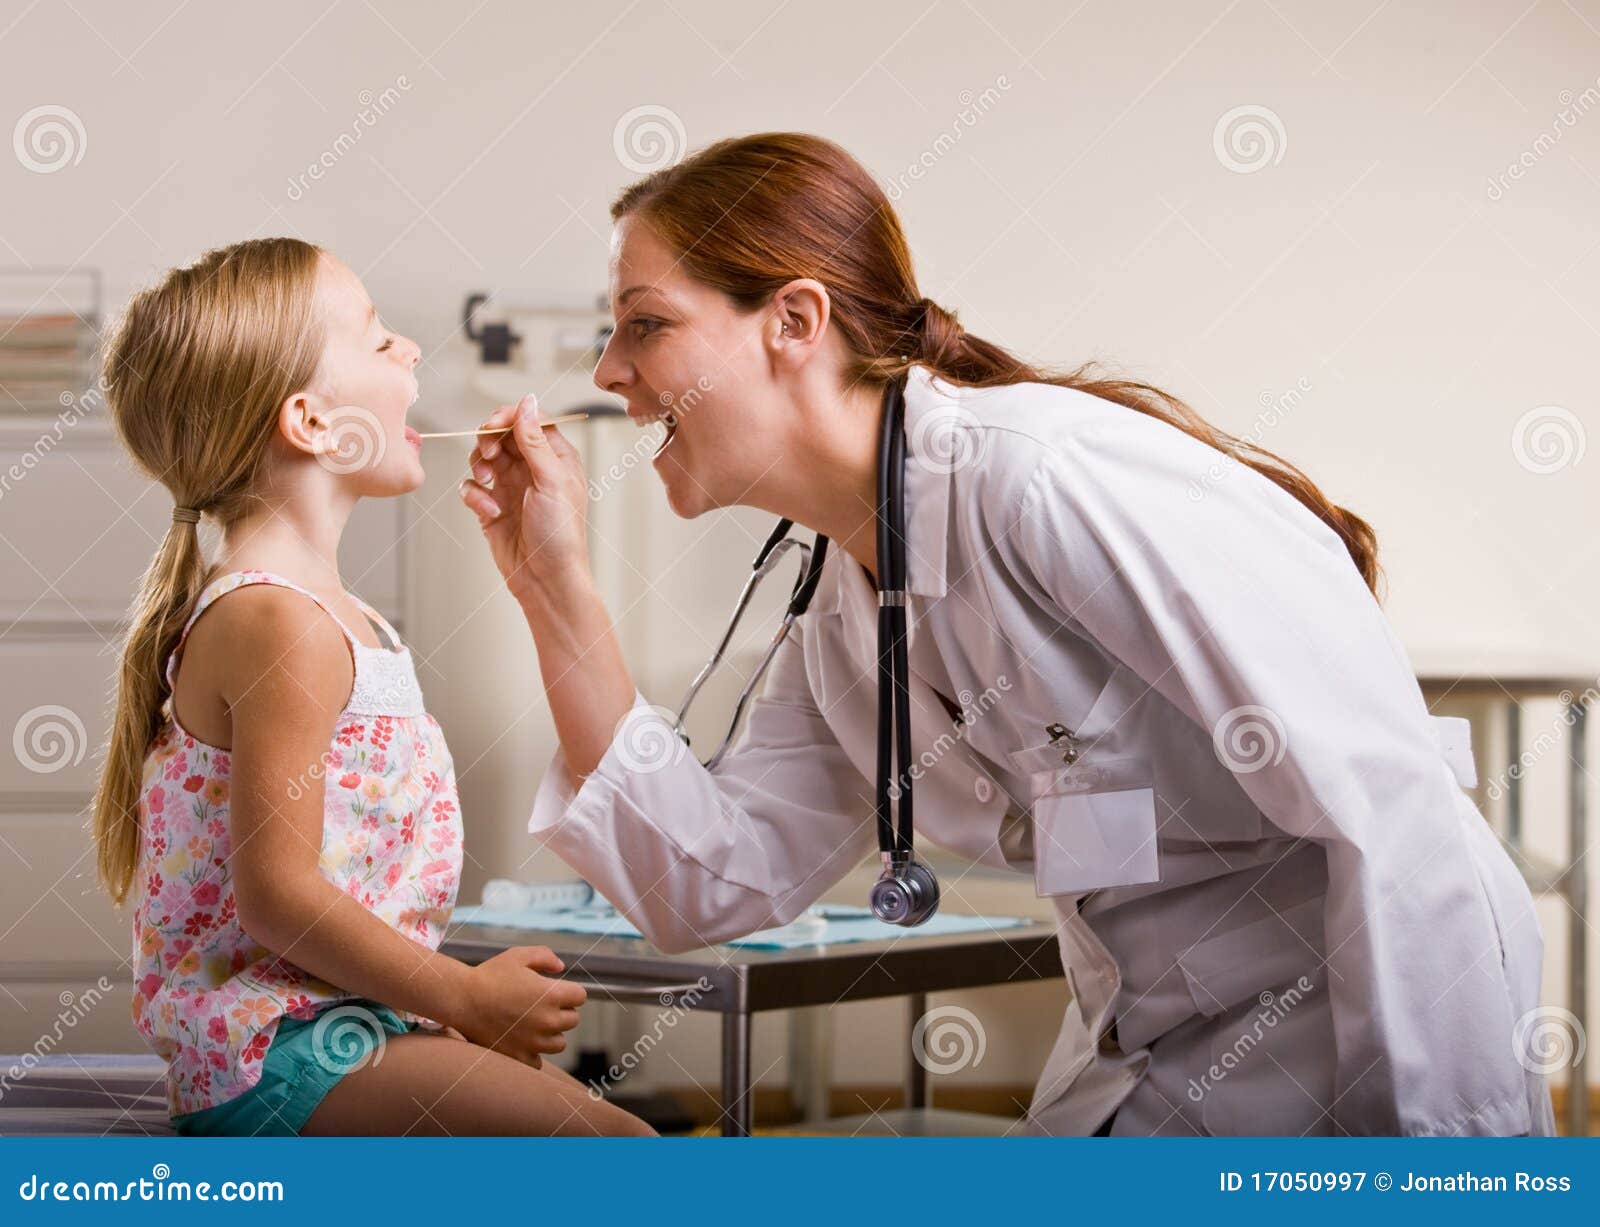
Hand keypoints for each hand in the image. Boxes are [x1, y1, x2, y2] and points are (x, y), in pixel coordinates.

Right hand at [454, 945, 586, 1068]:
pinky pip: (538, 1061)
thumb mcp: (519, 956)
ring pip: (559, 1043)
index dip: (570, 991)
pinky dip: (533, 1052)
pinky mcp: (519, 1057)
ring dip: (551, 1033)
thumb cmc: (490, 975)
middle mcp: (547, 1021)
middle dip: (562, 1011)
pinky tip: (522, 1040)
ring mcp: (534, 1042)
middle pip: (572, 1020)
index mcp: (551, 995)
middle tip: (541, 1005)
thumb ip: (545, 957)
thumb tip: (560, 967)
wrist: (461, 1000)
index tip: (557, 990)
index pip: (580, 996)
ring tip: (533, 1023)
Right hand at [460, 394, 590, 602]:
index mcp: (556, 458)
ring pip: (483, 456)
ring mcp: (510, 487)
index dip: (509, 416)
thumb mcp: (552, 481)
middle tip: (488, 453)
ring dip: (479, 463)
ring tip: (486, 480)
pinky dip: (475, 495)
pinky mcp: (491, 506)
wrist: (546, 580)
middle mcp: (533, 468)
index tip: (493, 424)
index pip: (530, 420)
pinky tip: (490, 512)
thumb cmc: (560, 533)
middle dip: (489, 438)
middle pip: (502, 434)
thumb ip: (536, 440)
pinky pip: (472, 487)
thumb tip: (528, 402)